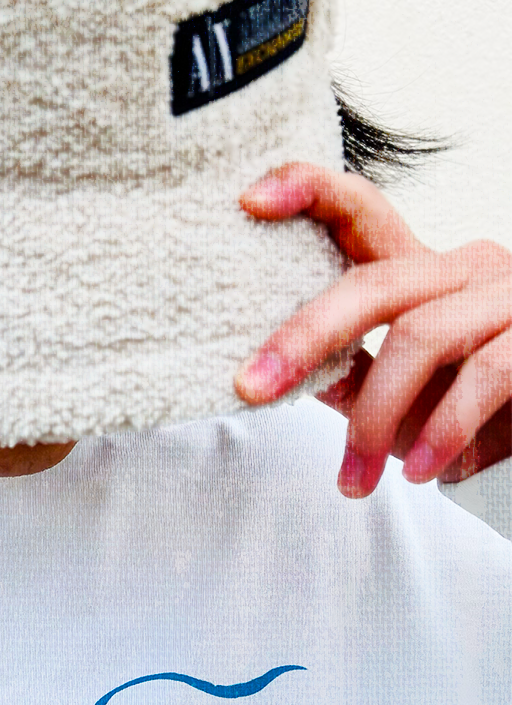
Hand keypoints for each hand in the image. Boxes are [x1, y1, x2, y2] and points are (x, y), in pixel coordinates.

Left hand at [233, 163, 511, 497]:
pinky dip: (442, 432)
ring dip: (375, 422)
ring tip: (354, 479)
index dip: (310, 193)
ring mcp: (509, 296)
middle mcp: (465, 270)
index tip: (251, 199)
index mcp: (422, 275)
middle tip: (252, 387)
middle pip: (373, 283)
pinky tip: (420, 473)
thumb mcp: (396, 395)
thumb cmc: (472, 417)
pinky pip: (483, 376)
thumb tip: (265, 372)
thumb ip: (343, 372)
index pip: (362, 215)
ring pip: (420, 337)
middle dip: (303, 337)